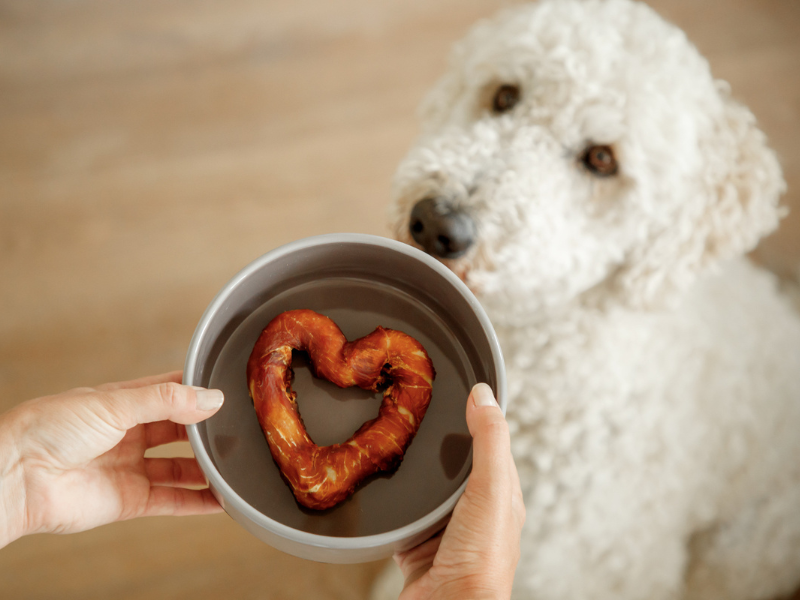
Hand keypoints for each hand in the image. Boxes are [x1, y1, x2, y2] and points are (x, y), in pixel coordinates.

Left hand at [0, 372, 224, 546]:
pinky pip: (172, 500)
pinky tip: (221, 499)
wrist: (18, 477)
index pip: (170, 392)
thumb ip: (166, 400)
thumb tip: (211, 398)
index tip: (226, 394)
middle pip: (179, 430)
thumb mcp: (114, 402)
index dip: (198, 393)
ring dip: (205, 467)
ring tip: (235, 464)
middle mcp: (128, 434)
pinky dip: (197, 502)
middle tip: (237, 430)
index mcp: (122, 402)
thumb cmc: (48, 429)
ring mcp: (130, 468)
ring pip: (180, 467)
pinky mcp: (129, 500)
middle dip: (206, 430)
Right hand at [394, 383, 524, 598]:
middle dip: (439, 443)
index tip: (460, 389)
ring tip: (397, 442)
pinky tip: (385, 490)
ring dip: (415, 473)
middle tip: (418, 412)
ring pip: (428, 490)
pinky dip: (394, 505)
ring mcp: (446, 531)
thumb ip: (489, 442)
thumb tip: (484, 396)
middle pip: (455, 466)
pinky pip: (404, 518)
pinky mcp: (418, 547)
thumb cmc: (480, 559)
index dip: (479, 418)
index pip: (492, 446)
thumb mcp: (490, 489)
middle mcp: (476, 513)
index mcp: (502, 496)